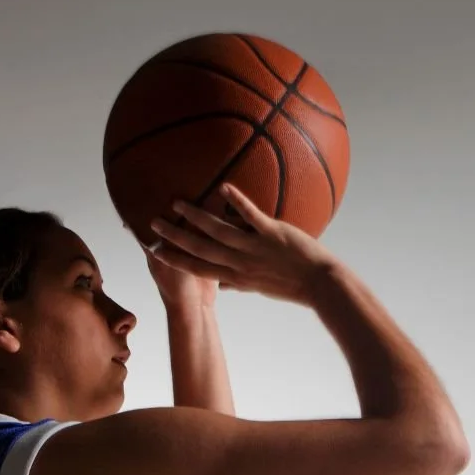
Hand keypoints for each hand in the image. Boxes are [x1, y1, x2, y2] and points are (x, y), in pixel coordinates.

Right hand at [149, 183, 339, 307]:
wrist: (320, 285)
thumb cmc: (291, 286)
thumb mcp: (259, 288)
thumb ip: (239, 284)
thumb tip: (224, 285)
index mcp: (236, 277)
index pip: (198, 269)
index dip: (175, 260)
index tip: (156, 252)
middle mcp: (241, 264)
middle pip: (200, 250)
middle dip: (175, 236)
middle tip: (154, 223)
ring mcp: (255, 248)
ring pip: (219, 231)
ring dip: (196, 216)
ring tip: (178, 202)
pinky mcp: (273, 234)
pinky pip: (251, 215)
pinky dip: (237, 202)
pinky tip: (224, 186)